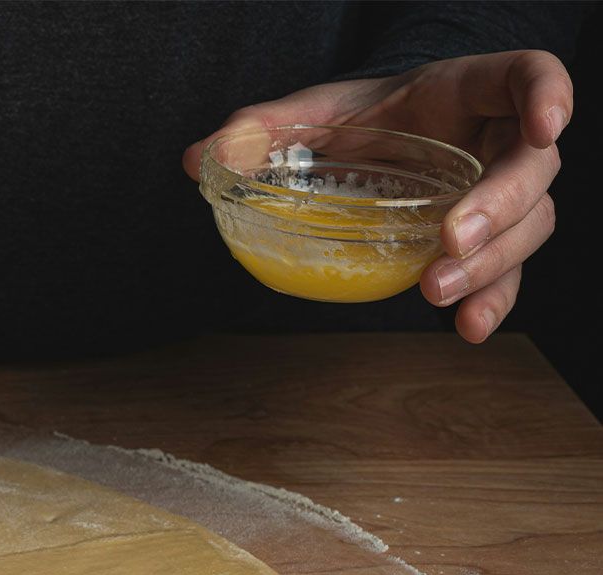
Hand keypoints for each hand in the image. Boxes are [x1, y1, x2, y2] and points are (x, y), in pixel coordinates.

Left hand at [184, 51, 571, 342]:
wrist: (379, 139)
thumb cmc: (363, 121)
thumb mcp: (313, 115)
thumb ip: (262, 129)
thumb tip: (195, 160)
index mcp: (467, 93)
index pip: (529, 76)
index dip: (548, 94)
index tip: (545, 125)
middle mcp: (498, 143)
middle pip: (534, 172)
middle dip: (500, 210)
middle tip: (451, 243)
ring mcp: (499, 198)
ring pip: (530, 228)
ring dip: (490, 266)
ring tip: (435, 292)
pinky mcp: (486, 245)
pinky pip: (505, 275)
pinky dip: (489, 301)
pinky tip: (467, 328)